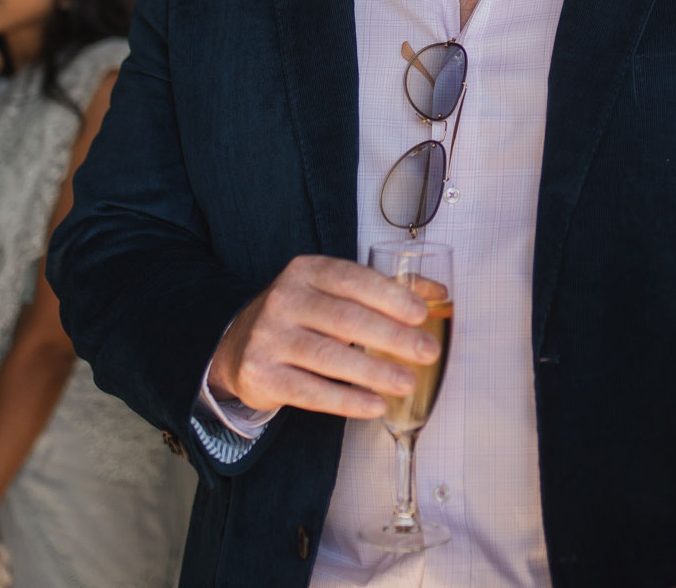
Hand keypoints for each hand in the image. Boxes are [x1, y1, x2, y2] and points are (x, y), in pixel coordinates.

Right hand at [209, 255, 436, 418]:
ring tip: (407, 382)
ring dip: (374, 371)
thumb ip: (384, 291)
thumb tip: (437, 293)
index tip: (421, 315)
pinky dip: (347, 401)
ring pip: (329, 356)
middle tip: (427, 352)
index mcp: (306, 271)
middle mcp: (284, 299)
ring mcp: (269, 337)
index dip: (389, 296)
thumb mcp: (334, 292)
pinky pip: (310, 391)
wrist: (238, 345)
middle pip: (346, 319)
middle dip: (392, 337)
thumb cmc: (301, 316)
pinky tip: (375, 405)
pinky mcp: (261, 374)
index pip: (353, 280)